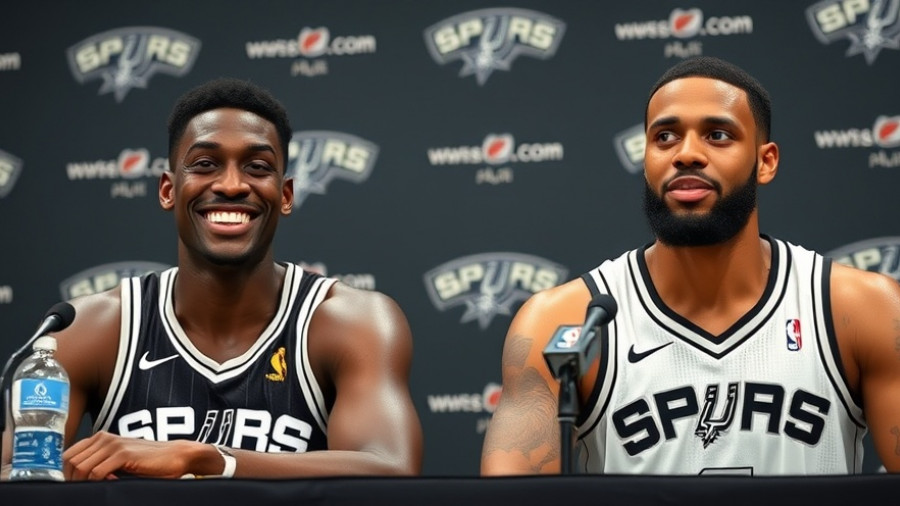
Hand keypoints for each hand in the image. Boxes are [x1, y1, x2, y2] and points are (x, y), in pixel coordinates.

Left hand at [63, 431, 200, 479]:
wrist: (177, 456)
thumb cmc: (151, 462)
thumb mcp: (120, 461)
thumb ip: (101, 464)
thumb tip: (81, 480)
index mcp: (101, 438)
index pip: (68, 455)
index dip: (66, 473)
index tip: (73, 485)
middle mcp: (104, 438)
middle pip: (70, 461)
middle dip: (71, 479)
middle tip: (82, 490)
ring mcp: (113, 445)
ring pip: (81, 467)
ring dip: (82, 482)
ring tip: (93, 489)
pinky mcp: (123, 454)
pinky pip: (96, 472)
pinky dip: (95, 483)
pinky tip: (107, 485)